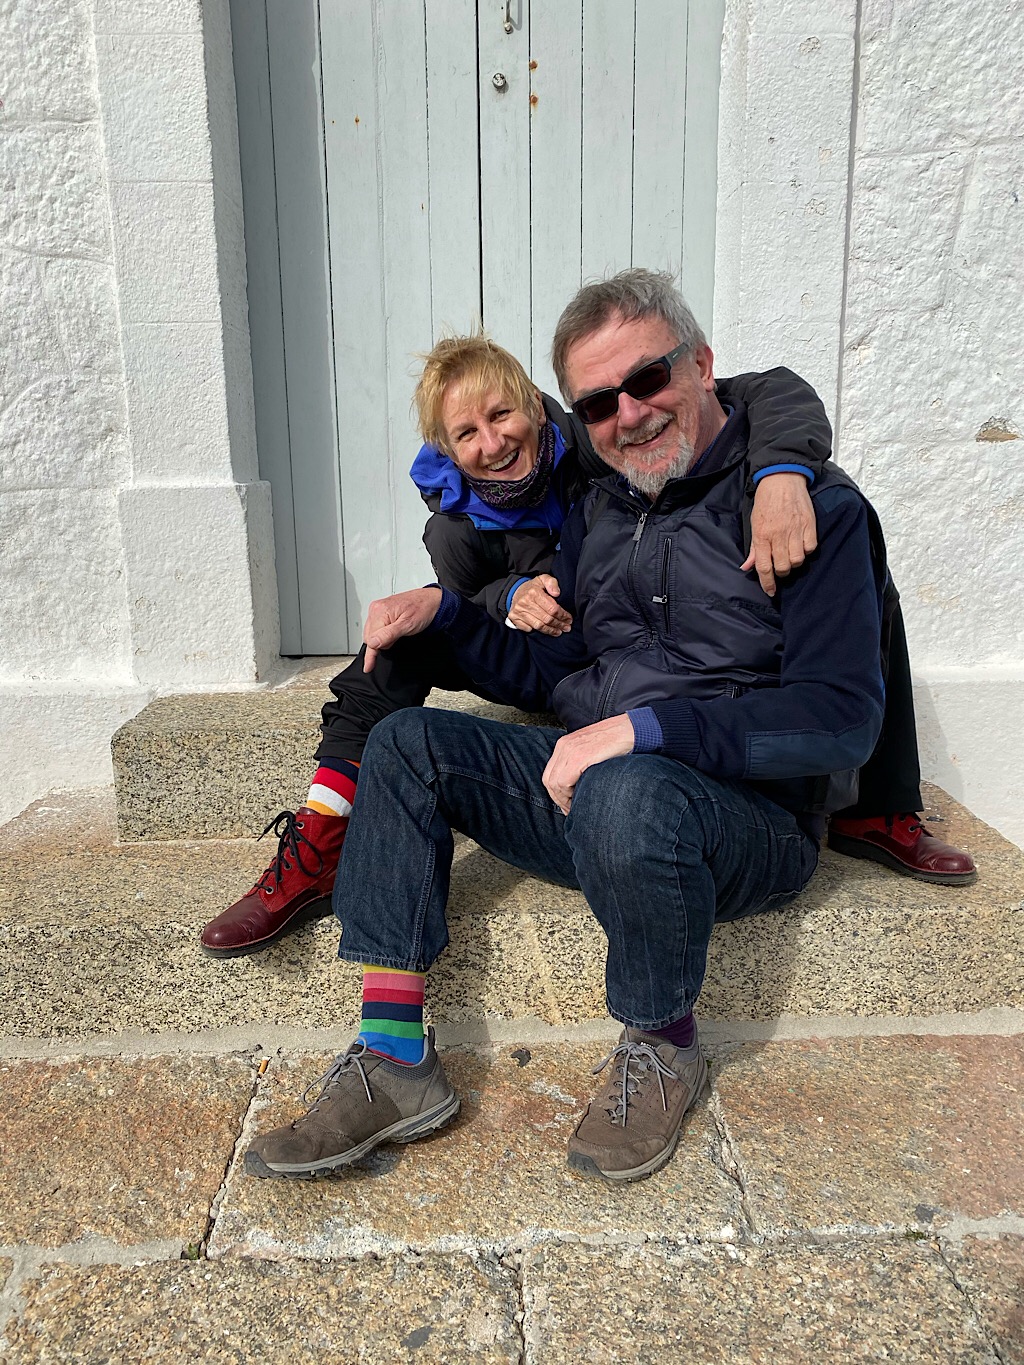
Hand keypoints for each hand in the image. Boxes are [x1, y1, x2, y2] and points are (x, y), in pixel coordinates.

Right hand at [362, 587, 442, 670]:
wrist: (432, 601)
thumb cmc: (423, 609)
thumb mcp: (407, 625)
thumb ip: (388, 635)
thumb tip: (373, 643)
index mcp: (380, 611)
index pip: (370, 638)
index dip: (372, 653)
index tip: (369, 666)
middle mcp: (376, 608)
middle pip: (369, 636)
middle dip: (380, 643)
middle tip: (397, 639)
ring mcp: (378, 609)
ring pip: (371, 632)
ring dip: (382, 638)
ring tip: (397, 633)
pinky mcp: (381, 610)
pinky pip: (375, 626)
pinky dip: (383, 633)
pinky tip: (393, 631)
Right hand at [508, 574, 572, 635]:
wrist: (515, 591)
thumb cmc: (533, 587)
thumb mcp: (543, 579)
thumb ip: (552, 583)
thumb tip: (557, 593)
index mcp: (534, 593)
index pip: (552, 608)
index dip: (563, 615)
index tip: (569, 619)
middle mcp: (525, 603)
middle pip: (546, 619)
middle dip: (559, 624)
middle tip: (567, 627)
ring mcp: (518, 611)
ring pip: (538, 626)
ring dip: (551, 630)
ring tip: (559, 631)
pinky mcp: (514, 618)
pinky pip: (528, 629)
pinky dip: (538, 631)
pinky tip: (546, 630)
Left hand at [542, 713, 634, 814]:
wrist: (632, 730)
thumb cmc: (617, 742)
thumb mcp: (591, 748)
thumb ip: (580, 762)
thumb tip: (575, 784)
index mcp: (564, 744)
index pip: (550, 774)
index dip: (556, 792)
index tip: (567, 804)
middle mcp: (564, 746)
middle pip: (549, 780)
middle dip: (558, 799)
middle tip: (571, 810)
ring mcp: (570, 751)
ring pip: (554, 783)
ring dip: (563, 799)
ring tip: (576, 807)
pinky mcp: (579, 757)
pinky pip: (563, 782)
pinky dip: (568, 794)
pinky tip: (580, 798)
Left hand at [740, 472, 817, 596]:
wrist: (782, 479)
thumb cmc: (766, 501)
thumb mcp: (754, 523)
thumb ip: (753, 548)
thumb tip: (747, 567)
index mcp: (762, 535)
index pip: (764, 567)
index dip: (767, 583)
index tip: (770, 592)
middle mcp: (779, 535)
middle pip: (783, 567)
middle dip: (781, 572)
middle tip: (780, 566)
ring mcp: (796, 530)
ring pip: (798, 560)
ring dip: (794, 562)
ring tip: (790, 554)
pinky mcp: (810, 524)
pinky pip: (811, 548)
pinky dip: (806, 550)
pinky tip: (801, 544)